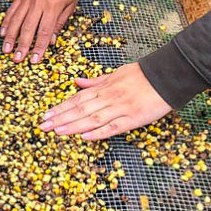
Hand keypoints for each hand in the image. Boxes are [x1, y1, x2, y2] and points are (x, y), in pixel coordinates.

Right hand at [1, 0, 80, 62]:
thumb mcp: (71, 5)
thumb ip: (59, 23)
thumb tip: (50, 41)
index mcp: (53, 6)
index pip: (44, 31)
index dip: (39, 47)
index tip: (35, 60)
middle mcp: (38, 3)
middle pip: (28, 28)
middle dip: (22, 45)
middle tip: (17, 59)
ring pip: (16, 21)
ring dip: (10, 37)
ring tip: (6, 49)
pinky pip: (12, 11)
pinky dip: (6, 22)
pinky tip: (3, 33)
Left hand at [39, 63, 171, 139]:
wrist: (167, 75)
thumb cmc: (142, 75)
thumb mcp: (115, 73)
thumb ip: (95, 81)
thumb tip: (77, 82)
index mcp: (103, 87)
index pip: (77, 99)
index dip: (60, 108)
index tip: (46, 115)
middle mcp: (108, 97)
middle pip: (80, 109)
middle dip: (60, 118)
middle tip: (43, 126)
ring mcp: (120, 108)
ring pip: (92, 118)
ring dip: (73, 126)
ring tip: (57, 131)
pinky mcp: (133, 118)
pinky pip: (113, 126)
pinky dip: (98, 132)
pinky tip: (84, 137)